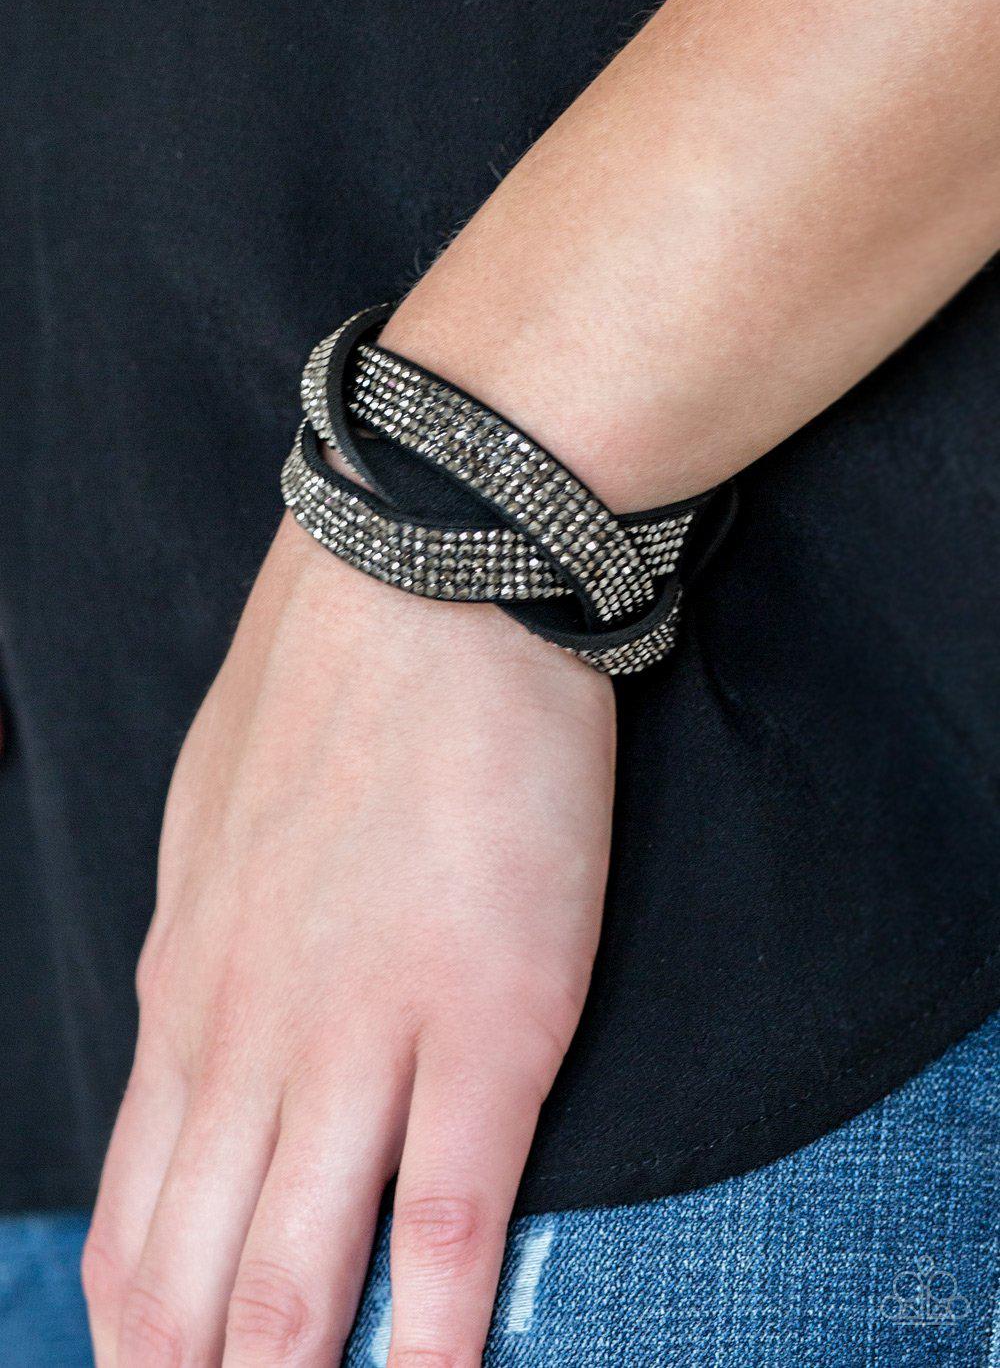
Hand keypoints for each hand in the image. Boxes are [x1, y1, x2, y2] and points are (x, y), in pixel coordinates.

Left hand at [82, 512, 614, 1365]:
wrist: (426, 579)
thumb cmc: (330, 690)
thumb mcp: (216, 825)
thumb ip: (209, 947)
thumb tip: (202, 1031)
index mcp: (186, 991)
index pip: (130, 1219)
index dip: (133, 1334)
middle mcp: (248, 1037)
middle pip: (188, 1277)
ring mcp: (363, 1034)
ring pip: (291, 1275)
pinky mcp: (487, 1019)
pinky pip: (443, 1221)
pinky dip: (428, 1340)